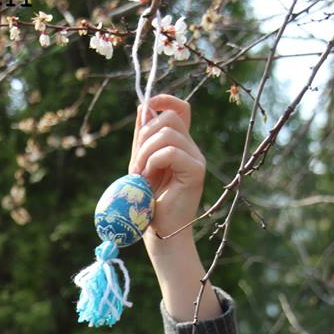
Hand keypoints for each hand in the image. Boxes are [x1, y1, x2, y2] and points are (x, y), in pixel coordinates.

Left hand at [129, 94, 204, 240]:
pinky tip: (147, 178)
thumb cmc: (148, 203)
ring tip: (140, 174)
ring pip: (168, 133)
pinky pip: (171, 152)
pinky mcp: (196, 171)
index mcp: (180, 145)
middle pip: (170, 117)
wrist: (159, 232)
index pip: (180, 109)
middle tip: (136, 164)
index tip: (145, 106)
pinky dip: (153, 161)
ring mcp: (196, 159)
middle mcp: (192, 149)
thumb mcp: (140, 164)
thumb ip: (142, 139)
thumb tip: (142, 108)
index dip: (164, 100)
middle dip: (145, 135)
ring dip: (145, 152)